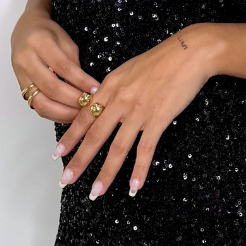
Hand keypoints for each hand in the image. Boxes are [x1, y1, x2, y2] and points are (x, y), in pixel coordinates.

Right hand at [12, 10, 99, 122]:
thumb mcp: (65, 40)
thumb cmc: (48, 33)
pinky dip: (54, 114)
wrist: (25, 31)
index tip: (95, 90)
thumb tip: (86, 89)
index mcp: (39, 43)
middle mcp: (26, 60)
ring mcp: (20, 75)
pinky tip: (68, 114)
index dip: (81, 81)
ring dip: (64, 113)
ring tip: (80, 114)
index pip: (63, 67)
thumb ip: (74, 64)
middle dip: (74, 100)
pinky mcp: (20, 87)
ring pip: (41, 103)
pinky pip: (37, 106)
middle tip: (90, 105)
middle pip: (51, 88)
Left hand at [54, 24, 220, 197]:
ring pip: (117, 148)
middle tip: (66, 180)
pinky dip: (139, 170)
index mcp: (110, 87)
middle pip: (95, 136)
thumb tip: (101, 102)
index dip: (70, 137)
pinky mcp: (158, 119)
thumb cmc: (161, 59)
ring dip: (106, 173)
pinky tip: (133, 187)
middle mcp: (119, 101)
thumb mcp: (128, 70)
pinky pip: (146, 150)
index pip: (84, 117)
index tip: (57, 154)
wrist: (188, 53)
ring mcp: (138, 112)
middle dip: (79, 161)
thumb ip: (113, 88)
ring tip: (96, 192)